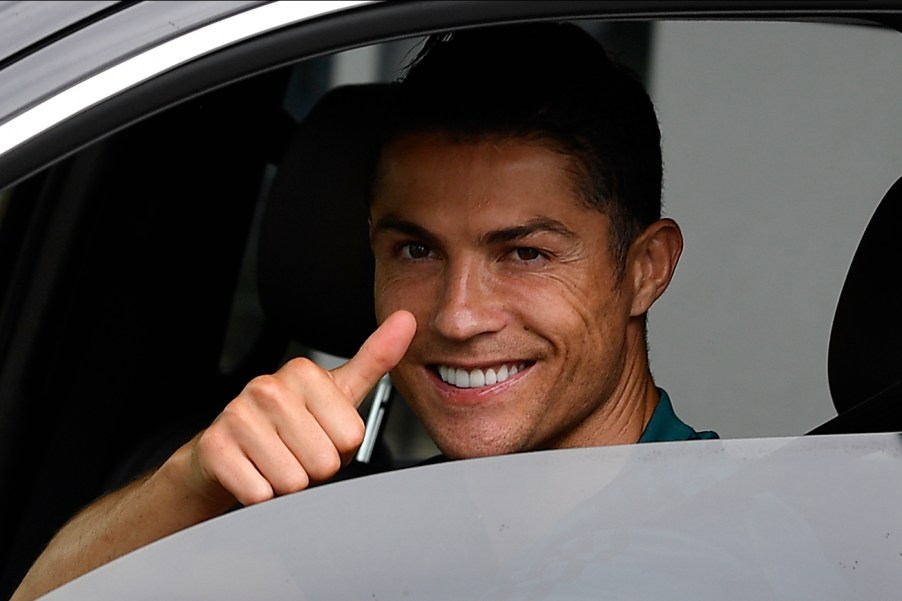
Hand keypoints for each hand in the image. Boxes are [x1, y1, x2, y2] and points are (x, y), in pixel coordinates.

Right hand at [184, 310, 416, 506]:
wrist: (225, 452)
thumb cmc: (289, 424)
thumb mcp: (338, 391)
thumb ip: (376, 359)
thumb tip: (406, 319)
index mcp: (304, 372)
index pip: (351, 437)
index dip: (340, 448)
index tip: (319, 435)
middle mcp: (268, 387)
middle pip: (324, 462)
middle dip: (314, 470)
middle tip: (295, 452)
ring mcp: (237, 415)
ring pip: (294, 481)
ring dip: (287, 485)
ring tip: (275, 462)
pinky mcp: (215, 448)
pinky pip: (260, 494)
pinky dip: (260, 496)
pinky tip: (252, 474)